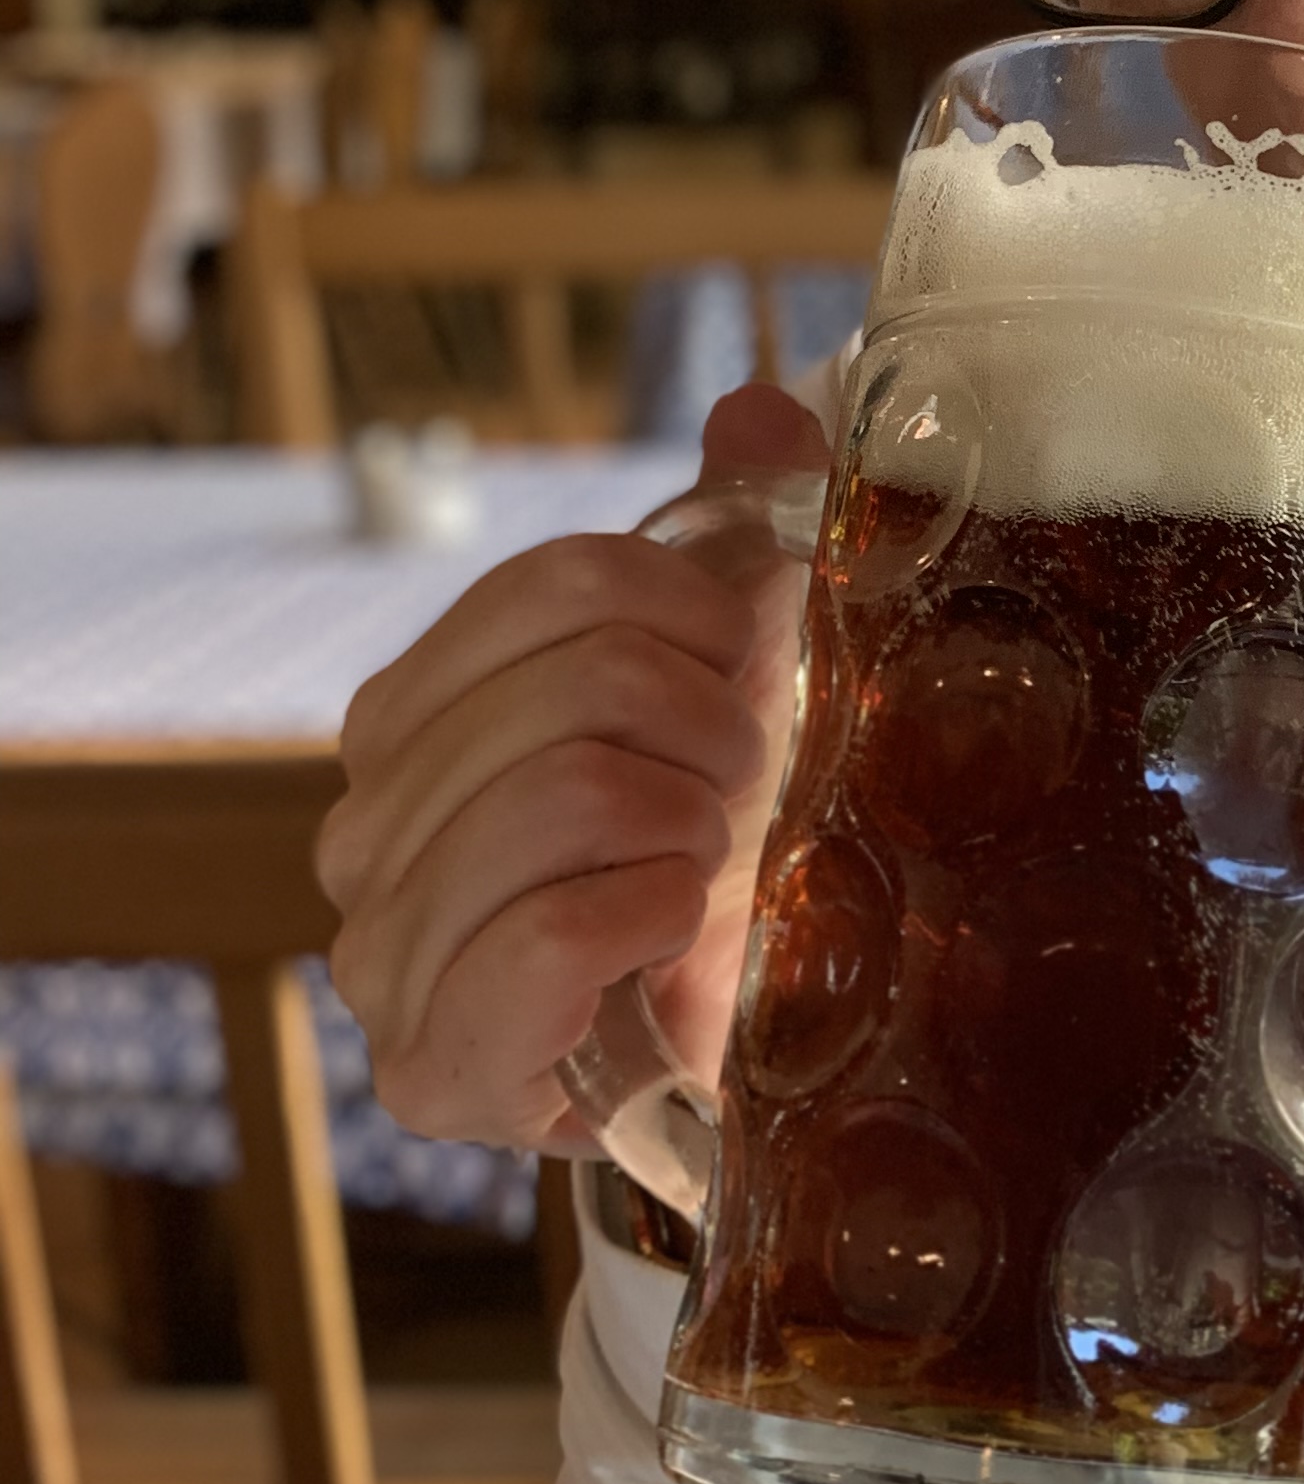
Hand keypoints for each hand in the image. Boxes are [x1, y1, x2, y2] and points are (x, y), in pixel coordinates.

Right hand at [318, 386, 826, 1151]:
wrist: (734, 1068)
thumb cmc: (717, 873)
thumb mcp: (730, 689)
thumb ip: (736, 541)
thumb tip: (761, 414)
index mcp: (410, 716)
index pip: (560, 584)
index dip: (700, 613)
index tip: (754, 674)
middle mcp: (363, 826)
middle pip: (577, 685)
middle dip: (711, 731)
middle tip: (744, 796)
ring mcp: (382, 953)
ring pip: (562, 796)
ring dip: (688, 827)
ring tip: (708, 870)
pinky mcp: (433, 1069)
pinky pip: (541, 940)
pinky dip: (644, 919)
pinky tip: (674, 933)